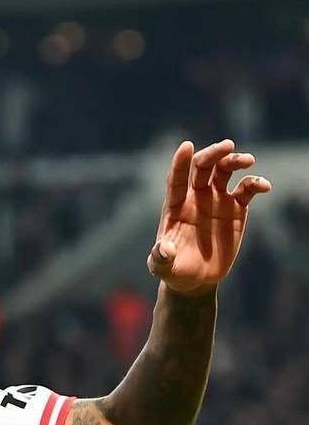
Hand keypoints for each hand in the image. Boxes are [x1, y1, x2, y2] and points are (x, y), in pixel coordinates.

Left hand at [149, 139, 271, 295]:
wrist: (196, 279)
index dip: (180, 163)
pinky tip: (263, 185)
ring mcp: (216, 201)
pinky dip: (255, 184)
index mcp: (175, 207)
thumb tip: (165, 249)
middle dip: (213, 154)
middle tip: (228, 146)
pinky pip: (246, 190)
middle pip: (203, 168)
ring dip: (235, 162)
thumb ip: (161, 258)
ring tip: (248, 160)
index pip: (176, 180)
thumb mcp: (162, 267)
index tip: (186, 146)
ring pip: (225, 172)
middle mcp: (195, 198)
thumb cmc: (174, 270)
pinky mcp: (236, 209)